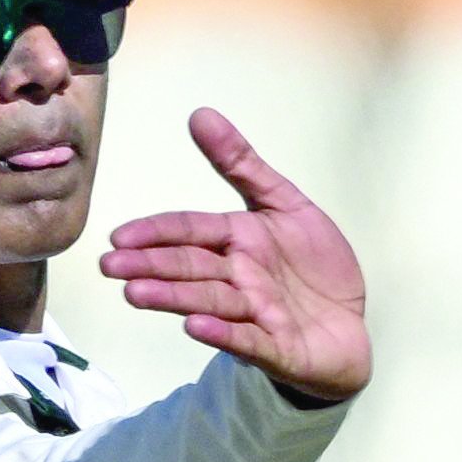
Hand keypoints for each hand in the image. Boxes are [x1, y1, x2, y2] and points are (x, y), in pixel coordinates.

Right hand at [99, 107, 369, 401]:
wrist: (351, 324)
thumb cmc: (315, 266)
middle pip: (190, 268)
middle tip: (110, 267)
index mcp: (237, 242)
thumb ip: (243, 165)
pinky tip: (195, 328)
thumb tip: (199, 114)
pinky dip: (224, 335)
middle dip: (151, 267)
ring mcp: (256, 315)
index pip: (189, 232)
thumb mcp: (285, 205)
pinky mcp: (278, 348)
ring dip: (174, 298)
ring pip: (210, 302)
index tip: (119, 236)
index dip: (157, 233)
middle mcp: (240, 279)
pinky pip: (249, 340)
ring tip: (136, 294)